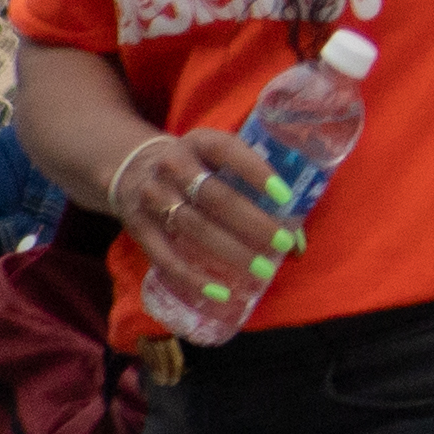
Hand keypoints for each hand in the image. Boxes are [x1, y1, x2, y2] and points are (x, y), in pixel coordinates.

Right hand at [107, 125, 291, 318]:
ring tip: (261, 270)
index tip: (286, 196)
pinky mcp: (138, 227)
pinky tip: (221, 291)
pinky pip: (165, 257)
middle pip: (214, 197)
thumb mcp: (218, 156)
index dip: (256, 172)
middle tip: (282, 244)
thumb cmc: (196, 165)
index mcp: (200, 141)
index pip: (229, 151)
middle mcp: (173, 166)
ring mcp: (152, 197)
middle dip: (251, 222)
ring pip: (193, 227)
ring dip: (230, 251)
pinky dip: (193, 277)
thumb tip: (299, 234)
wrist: (133, 166)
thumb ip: (252, 183)